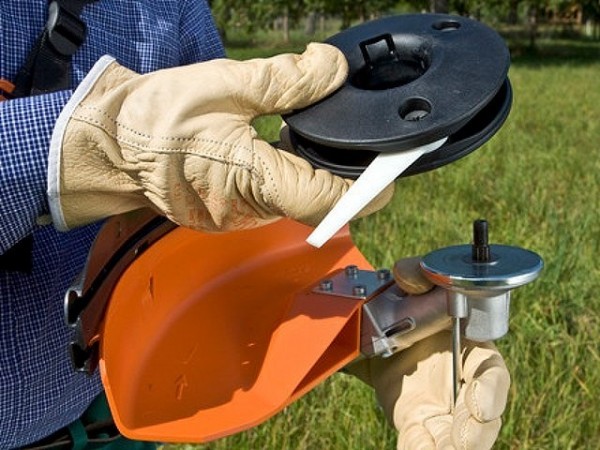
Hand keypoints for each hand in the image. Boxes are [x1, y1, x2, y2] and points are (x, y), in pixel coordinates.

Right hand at [48, 44, 393, 230]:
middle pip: (314, 202)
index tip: (388, 179)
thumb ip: (289, 80)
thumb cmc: (155, 118)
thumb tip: (332, 71)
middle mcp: (246, 211)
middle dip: (339, 174)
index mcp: (250, 180)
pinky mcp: (226, 214)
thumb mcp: (226, 85)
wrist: (109, 146)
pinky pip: (271, 202)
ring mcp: (235, 218)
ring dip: (309, 173)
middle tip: (356, 145)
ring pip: (293, 202)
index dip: (364, 191)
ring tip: (312, 137)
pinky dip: (285, 177)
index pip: (325, 199)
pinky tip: (277, 148)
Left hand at [347, 257, 509, 449]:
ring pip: (458, 436)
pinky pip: (425, 443)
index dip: (489, 391)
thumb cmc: (411, 309)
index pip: (492, 374)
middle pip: (483, 416)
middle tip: (461, 441)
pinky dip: (422, 449)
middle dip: (475, 432)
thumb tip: (410, 274)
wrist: (381, 334)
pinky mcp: (422, 424)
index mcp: (473, 351)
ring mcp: (445, 408)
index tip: (479, 405)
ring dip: (453, 446)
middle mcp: (466, 384)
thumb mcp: (411, 287)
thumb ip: (415, 274)